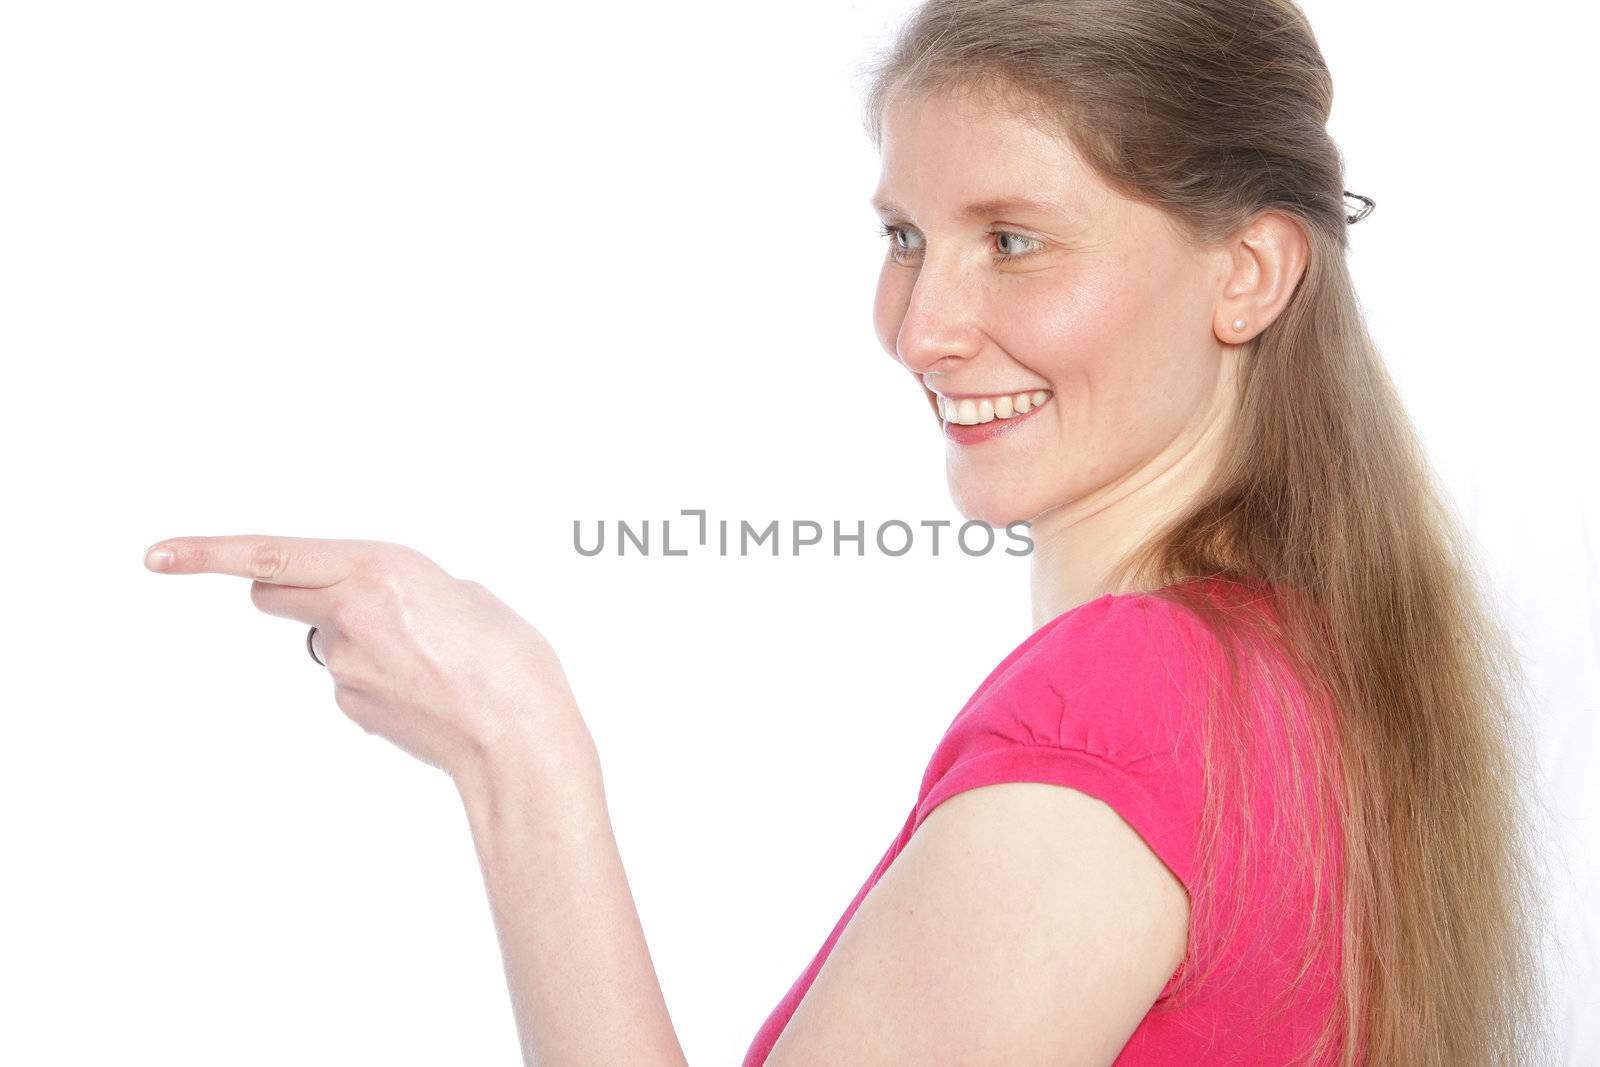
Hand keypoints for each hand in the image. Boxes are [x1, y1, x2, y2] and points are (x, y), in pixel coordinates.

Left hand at [143, 534, 596, 788]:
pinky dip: (378, 676)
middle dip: (292, 590)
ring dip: (354, 636)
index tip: (159, 554)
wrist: (519, 743)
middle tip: (344, 598)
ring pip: (325, 638)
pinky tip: (425, 687)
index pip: (271, 555)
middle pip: (275, 595)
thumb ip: (412, 585)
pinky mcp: (353, 707)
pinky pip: (350, 677)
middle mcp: (350, 616)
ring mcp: (345, 668)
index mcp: (380, 570)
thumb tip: (390, 603)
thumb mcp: (469, 593)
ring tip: (424, 655)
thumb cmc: (511, 666)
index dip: (205, 553)